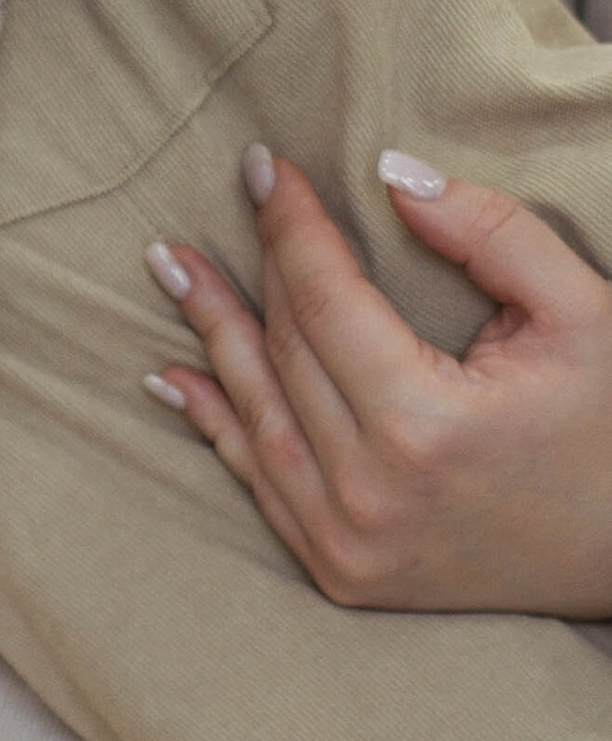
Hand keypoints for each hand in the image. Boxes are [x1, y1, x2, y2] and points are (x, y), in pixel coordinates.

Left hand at [145, 150, 611, 615]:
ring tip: (170, 268)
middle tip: (220, 198)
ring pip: (257, 414)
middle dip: (248, 267)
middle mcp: (372, 494)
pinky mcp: (346, 575)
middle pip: (285, 350)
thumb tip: (390, 174)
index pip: (324, 297)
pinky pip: (260, 484)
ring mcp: (352, 545)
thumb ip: (488, 232)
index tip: (261, 165)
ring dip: (209, 335)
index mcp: (425, 425)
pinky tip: (173, 376)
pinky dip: (216, 425)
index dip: (288, 223)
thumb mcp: (580, 313)